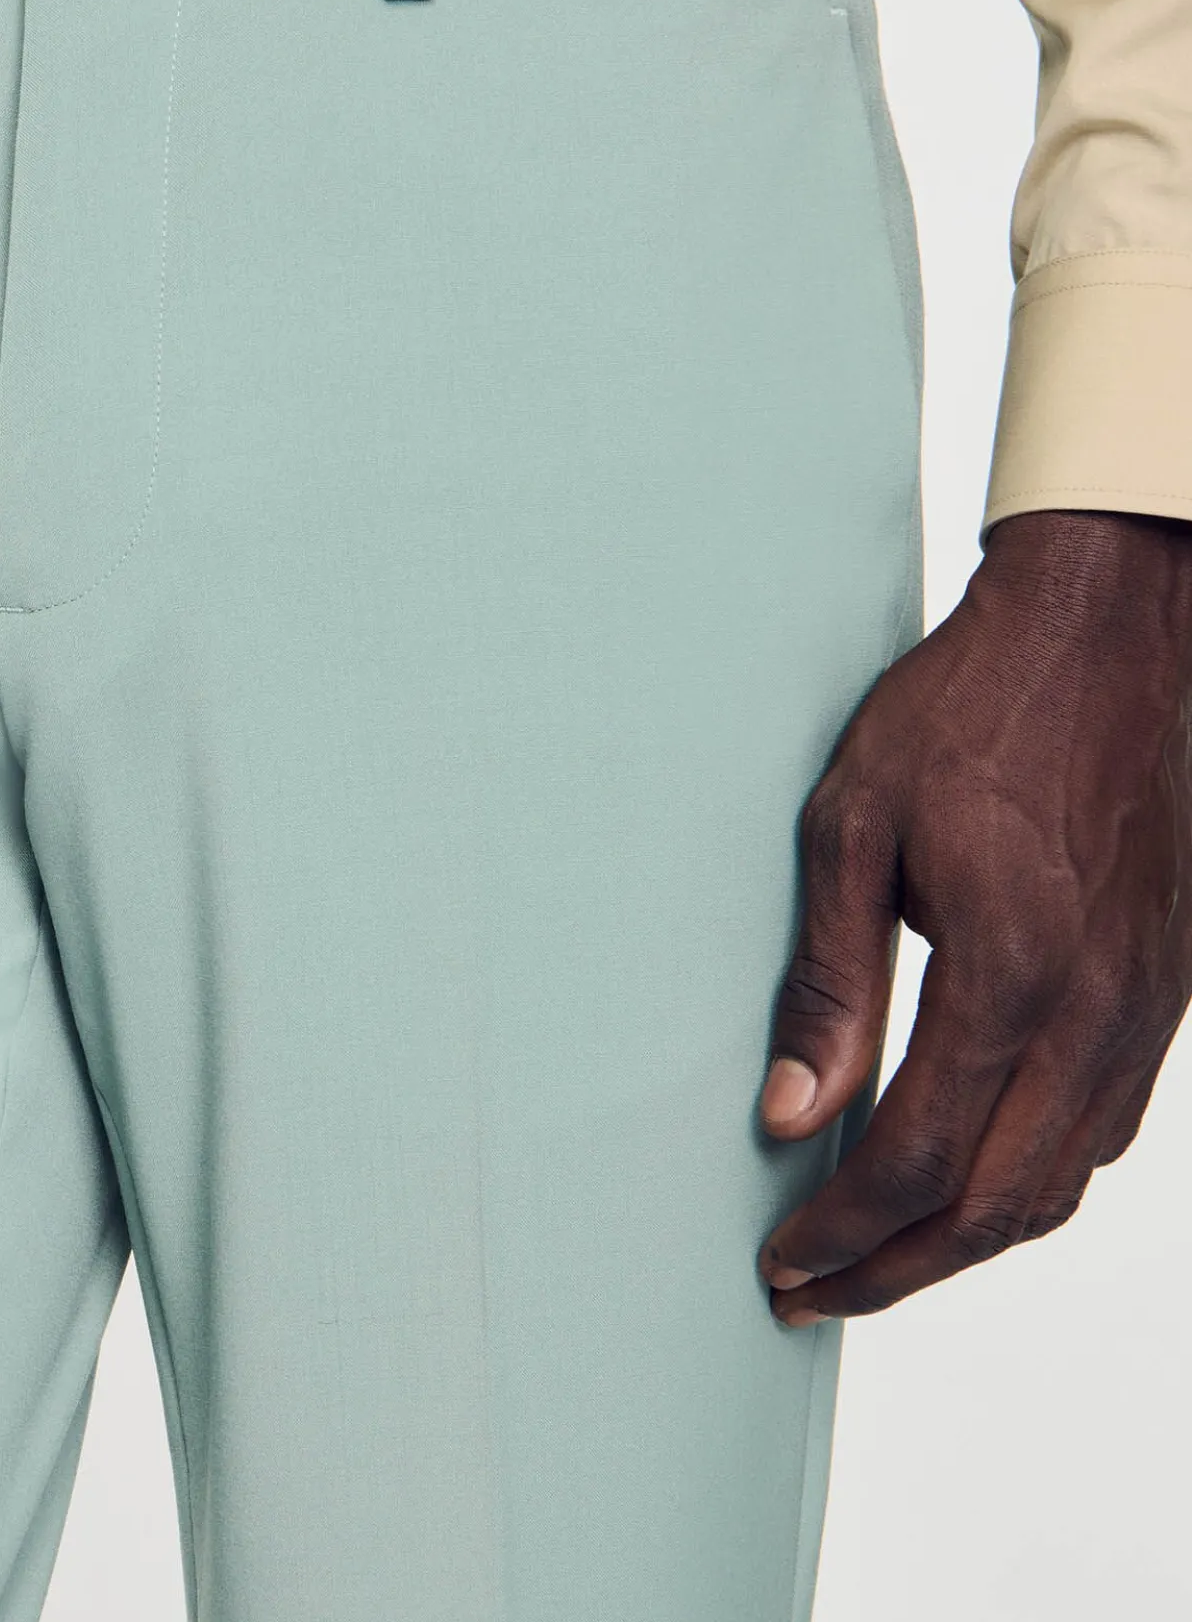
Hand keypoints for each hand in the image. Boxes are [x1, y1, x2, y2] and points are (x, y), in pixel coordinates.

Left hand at [758, 509, 1191, 1323]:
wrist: (1106, 639)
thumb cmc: (968, 714)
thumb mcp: (852, 827)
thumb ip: (828, 980)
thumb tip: (793, 1112)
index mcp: (1012, 973)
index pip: (919, 1157)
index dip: (844, 1230)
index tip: (781, 1263)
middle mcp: (1097, 1014)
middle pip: (999, 1204)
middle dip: (898, 1269)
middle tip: (812, 1295)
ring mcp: (1146, 1012)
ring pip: (1060, 1183)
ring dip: (965, 1243)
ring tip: (876, 1262)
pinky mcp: (1163, 995)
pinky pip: (1103, 1131)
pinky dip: (1029, 1185)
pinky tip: (968, 1184)